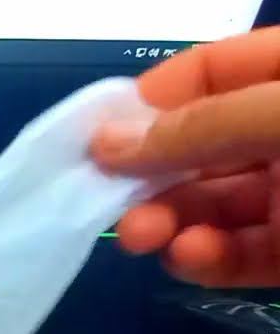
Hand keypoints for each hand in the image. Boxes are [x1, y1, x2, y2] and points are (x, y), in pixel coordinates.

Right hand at [91, 26, 279, 285]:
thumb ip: (199, 127)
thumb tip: (106, 144)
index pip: (208, 72)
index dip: (150, 99)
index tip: (96, 137)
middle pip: (196, 147)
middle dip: (146, 175)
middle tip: (107, 201)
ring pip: (208, 206)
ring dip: (164, 220)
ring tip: (141, 236)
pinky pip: (237, 256)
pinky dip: (204, 260)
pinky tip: (189, 257)